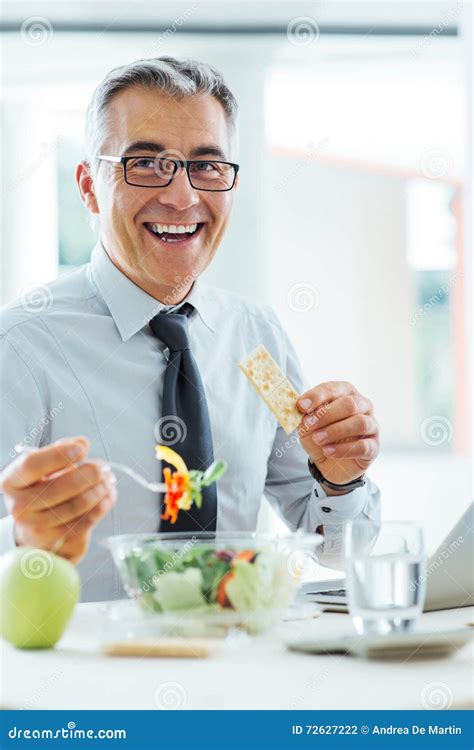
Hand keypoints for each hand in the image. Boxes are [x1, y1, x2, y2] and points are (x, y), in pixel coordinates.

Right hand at [0, 437, 115, 563]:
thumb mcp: (44, 468)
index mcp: (12, 482)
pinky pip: (86, 521)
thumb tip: (81, 444)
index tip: (81, 448)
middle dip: (89, 474)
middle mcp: (20, 506)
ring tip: (108, 480)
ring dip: (99, 490)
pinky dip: (102, 505)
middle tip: (103, 467)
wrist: (36, 527)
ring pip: (77, 505)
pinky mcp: (56, 541)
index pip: (32, 465)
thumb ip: (60, 451)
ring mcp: (36, 527)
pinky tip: (108, 496)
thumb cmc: (42, 490)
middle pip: (59, 487)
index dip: (59, 454)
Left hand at [296, 381, 378, 487]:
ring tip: (318, 439)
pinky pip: (363, 446)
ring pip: (359, 423)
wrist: (329, 463)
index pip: (334, 389)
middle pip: (349, 404)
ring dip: (335, 431)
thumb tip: (301, 408)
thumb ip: (305, 416)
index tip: (301, 406)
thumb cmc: (320, 436)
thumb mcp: (307, 425)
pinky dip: (343, 449)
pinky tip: (328, 451)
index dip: (317, 396)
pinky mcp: (373, 447)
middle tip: (308, 425)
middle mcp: (362, 406)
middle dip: (326, 415)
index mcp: (346, 393)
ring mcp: (371, 425)